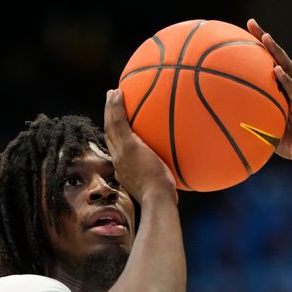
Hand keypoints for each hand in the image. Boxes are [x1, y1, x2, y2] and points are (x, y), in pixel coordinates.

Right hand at [103, 89, 177, 204]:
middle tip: (111, 103)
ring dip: (109, 108)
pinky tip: (118, 92)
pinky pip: (118, 121)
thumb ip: (166, 177)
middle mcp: (118, 160)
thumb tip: (182, 171)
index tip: (119, 126)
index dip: (116, 136)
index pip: (117, 150)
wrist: (158, 200)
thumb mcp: (163, 187)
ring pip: (110, 126)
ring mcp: (121, 153)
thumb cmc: (165, 199)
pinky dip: (115, 106)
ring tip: (113, 93)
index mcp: (124, 169)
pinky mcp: (128, 146)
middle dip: (109, 118)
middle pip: (110, 135)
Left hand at [247, 18, 291, 164]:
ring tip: (265, 37)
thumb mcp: (267, 131)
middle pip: (278, 57)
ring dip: (276, 51)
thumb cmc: (291, 146)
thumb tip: (227, 123)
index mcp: (284, 91)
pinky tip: (276, 70)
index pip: (271, 63)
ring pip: (287, 67)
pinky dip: (284, 79)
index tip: (245, 33)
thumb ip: (253, 122)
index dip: (259, 48)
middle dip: (265, 39)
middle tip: (251, 22)